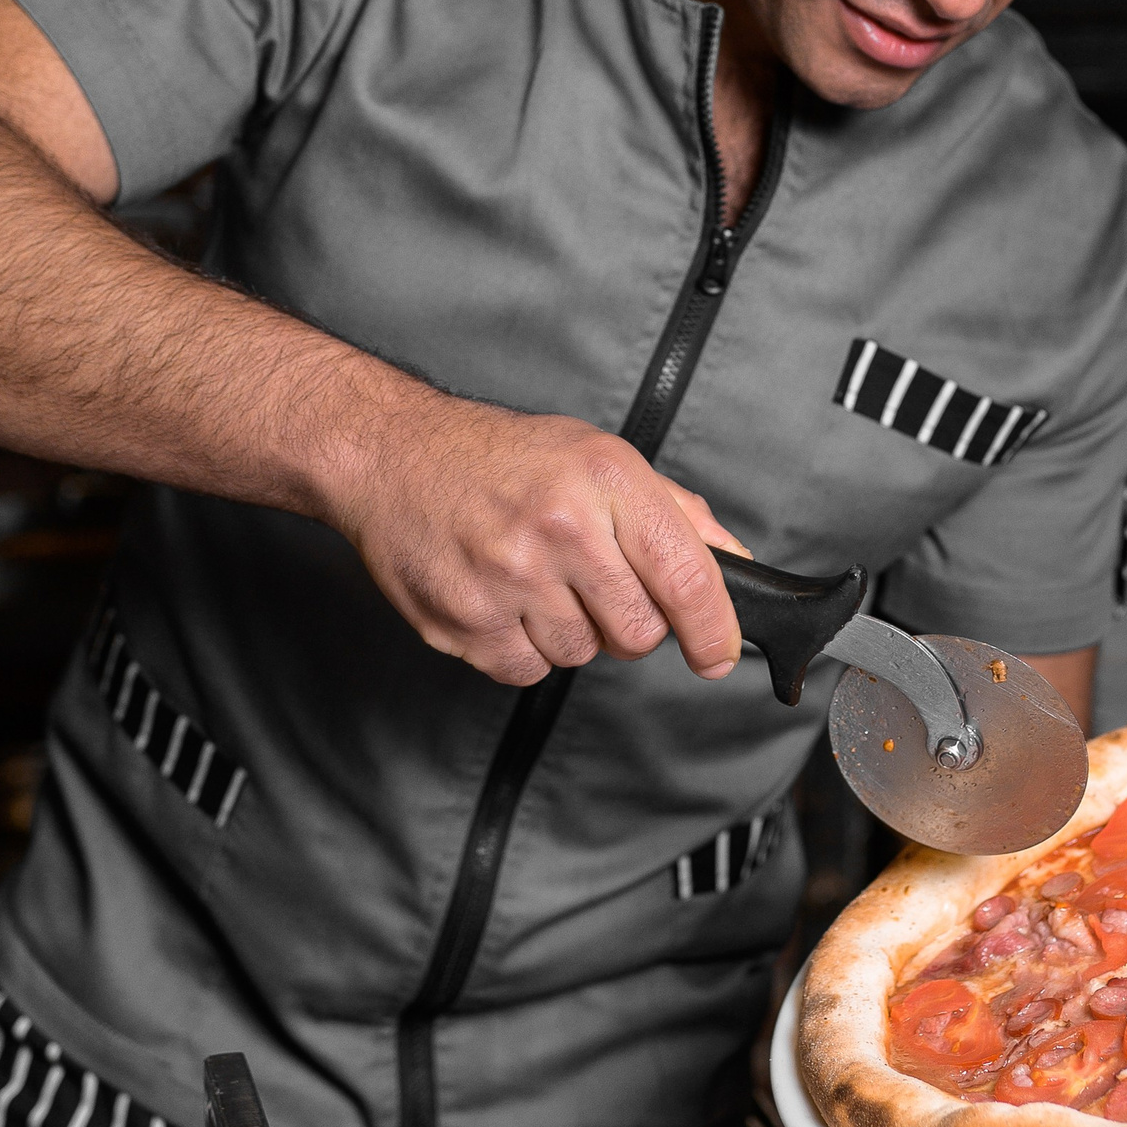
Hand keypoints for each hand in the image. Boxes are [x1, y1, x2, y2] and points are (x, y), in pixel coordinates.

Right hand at [329, 392, 746, 687]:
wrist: (392, 455)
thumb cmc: (500, 457)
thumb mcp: (599, 457)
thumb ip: (675, 513)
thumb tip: (734, 563)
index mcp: (604, 481)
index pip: (686, 577)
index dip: (713, 630)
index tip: (718, 654)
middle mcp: (559, 528)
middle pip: (639, 633)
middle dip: (631, 623)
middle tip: (596, 586)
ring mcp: (507, 579)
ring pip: (582, 655)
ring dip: (572, 631)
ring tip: (537, 579)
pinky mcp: (464, 621)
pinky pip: (527, 670)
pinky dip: (524, 647)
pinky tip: (504, 599)